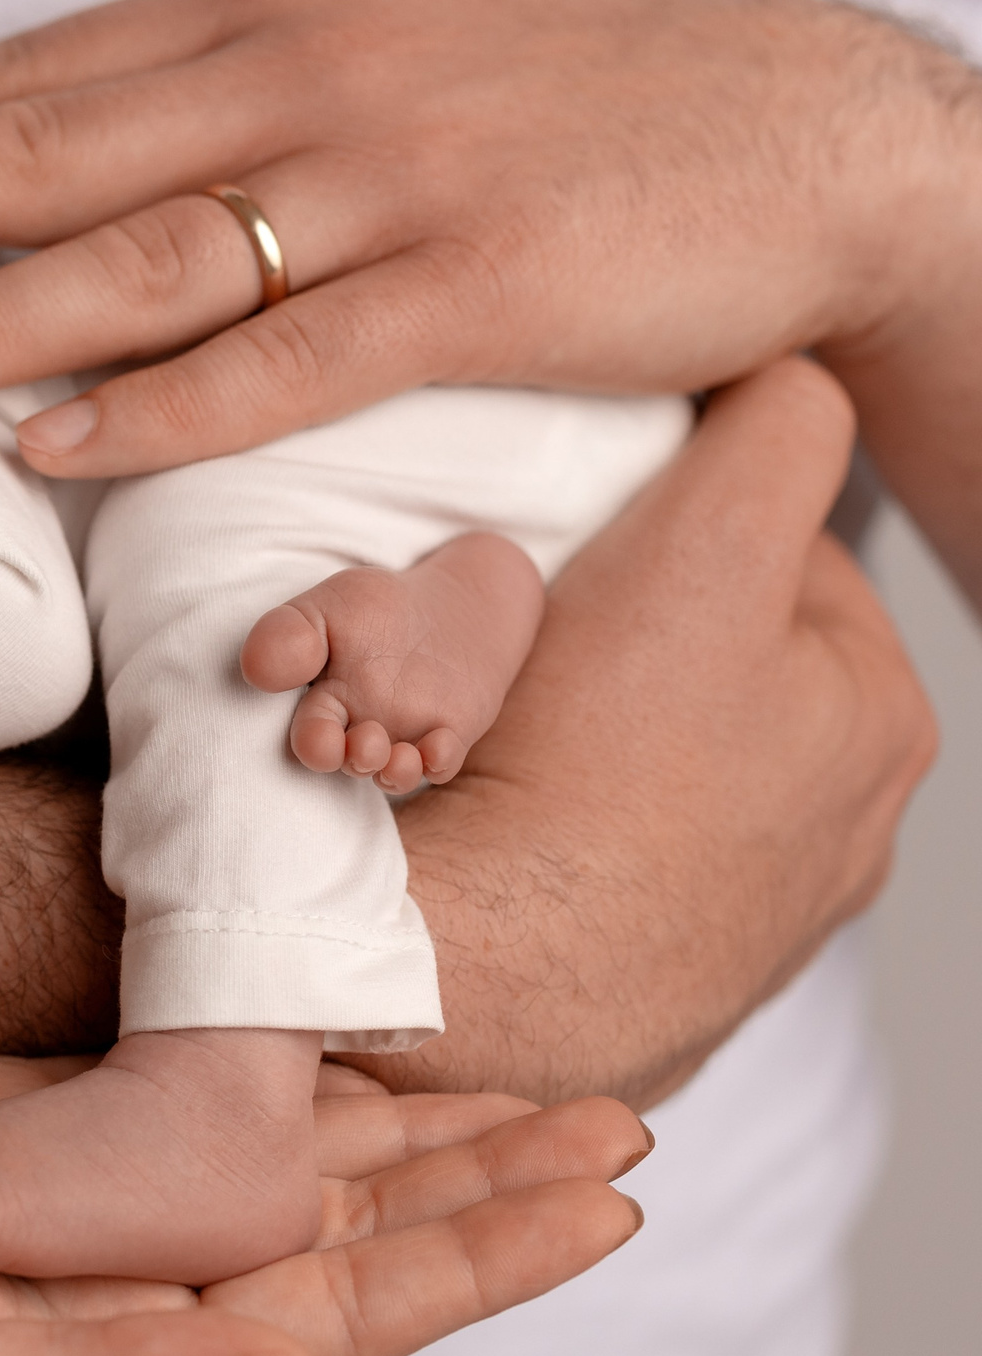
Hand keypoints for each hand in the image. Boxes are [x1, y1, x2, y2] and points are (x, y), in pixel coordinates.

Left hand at [0, 0, 981, 490]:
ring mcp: (388, 177)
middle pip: (36, 146)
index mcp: (262, 9)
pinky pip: (287, 357)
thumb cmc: (562, 101)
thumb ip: (217, 97)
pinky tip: (51, 448)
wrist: (799, 128)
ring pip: (135, 254)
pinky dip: (159, 408)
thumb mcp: (372, 51)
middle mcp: (300, 73)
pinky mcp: (476, 283)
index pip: (20, 69)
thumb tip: (52, 167)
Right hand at [0, 1046, 649, 1355]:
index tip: (610, 1189)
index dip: (485, 1251)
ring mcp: (59, 1188)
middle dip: (479, 1176)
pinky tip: (308, 1027)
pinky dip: (252, 1055)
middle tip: (618, 1110)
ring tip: (503, 1071)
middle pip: (340, 1218)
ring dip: (390, 1113)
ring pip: (266, 1146)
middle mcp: (111, 1268)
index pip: (351, 1299)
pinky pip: (159, 1081)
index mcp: (117, 1343)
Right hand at [367, 360, 934, 1105]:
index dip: (678, 519)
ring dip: (602, 731)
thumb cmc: (586, 769)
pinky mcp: (658, 981)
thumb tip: (794, 374)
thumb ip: (768, 442)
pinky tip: (510, 816)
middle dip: (645, 631)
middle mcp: (846, 827)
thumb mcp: (699, 557)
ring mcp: (751, 915)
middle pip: (726, 659)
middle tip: (539, 629)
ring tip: (513, 724)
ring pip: (665, 761)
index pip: (784, 552)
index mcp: (879, 717)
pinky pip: (611, 862)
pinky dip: (569, 829)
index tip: (596, 536)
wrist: (477, 972)